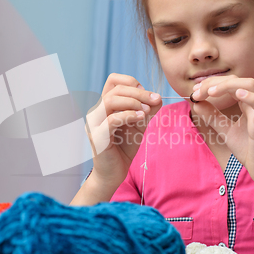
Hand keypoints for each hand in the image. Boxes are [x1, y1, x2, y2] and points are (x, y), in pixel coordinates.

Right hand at [85, 73, 162, 188]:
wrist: (114, 172)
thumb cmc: (124, 148)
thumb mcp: (139, 125)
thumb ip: (147, 111)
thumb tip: (158, 98)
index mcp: (105, 105)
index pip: (113, 80)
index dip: (131, 82)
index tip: (148, 94)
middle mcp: (97, 111)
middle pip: (115, 89)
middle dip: (138, 93)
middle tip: (155, 100)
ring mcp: (94, 123)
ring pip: (110, 101)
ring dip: (133, 102)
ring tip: (146, 111)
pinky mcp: (97, 136)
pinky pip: (111, 120)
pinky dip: (128, 115)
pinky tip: (141, 119)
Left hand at [191, 75, 253, 189]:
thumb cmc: (249, 150)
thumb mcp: (225, 130)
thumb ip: (212, 117)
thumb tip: (196, 103)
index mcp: (246, 104)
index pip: (229, 84)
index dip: (211, 84)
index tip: (195, 91)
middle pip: (238, 80)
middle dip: (215, 82)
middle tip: (197, 92)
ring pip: (250, 86)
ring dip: (227, 86)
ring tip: (210, 92)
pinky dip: (251, 98)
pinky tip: (237, 94)